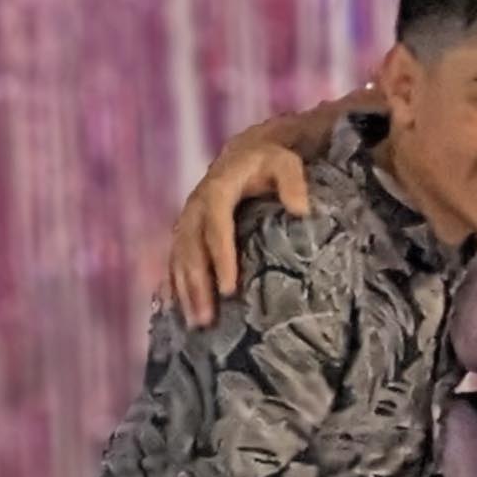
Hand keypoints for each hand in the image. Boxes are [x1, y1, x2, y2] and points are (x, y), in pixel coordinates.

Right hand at [169, 103, 360, 327]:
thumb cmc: (270, 162)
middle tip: (206, 319)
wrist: (246, 153)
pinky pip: (175, 260)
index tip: (228, 290)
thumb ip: (293, 182)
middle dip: (197, 285)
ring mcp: (188, 219)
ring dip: (185, 291)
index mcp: (218, 189)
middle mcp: (196, 206)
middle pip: (191, 248)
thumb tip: (300, 210)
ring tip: (195, 324)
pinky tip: (178, 310)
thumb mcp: (286, 163)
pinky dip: (175, 284)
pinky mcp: (186, 230)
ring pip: (180, 258)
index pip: (216, 226)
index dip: (220, 257)